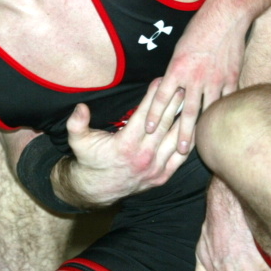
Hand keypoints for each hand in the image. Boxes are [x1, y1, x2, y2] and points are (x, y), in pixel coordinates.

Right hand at [58, 79, 188, 207]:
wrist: (97, 189)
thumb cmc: (89, 160)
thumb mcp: (78, 141)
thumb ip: (76, 123)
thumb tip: (80, 107)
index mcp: (126, 146)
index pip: (144, 116)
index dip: (153, 97)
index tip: (160, 80)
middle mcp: (144, 157)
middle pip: (164, 124)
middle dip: (174, 103)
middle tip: (182, 84)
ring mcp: (155, 168)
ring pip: (176, 139)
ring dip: (184, 119)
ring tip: (191, 101)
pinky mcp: (163, 176)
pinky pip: (181, 157)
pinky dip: (189, 141)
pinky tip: (194, 126)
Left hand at [144, 5, 247, 153]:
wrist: (225, 17)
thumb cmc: (198, 30)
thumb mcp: (179, 50)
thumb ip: (175, 72)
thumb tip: (171, 90)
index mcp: (177, 68)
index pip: (161, 97)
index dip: (154, 115)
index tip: (148, 130)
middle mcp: (194, 77)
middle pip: (186, 112)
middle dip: (181, 134)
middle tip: (177, 152)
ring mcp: (215, 80)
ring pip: (207, 112)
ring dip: (201, 131)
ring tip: (199, 147)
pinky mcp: (231, 79)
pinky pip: (226, 103)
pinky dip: (222, 116)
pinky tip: (221, 129)